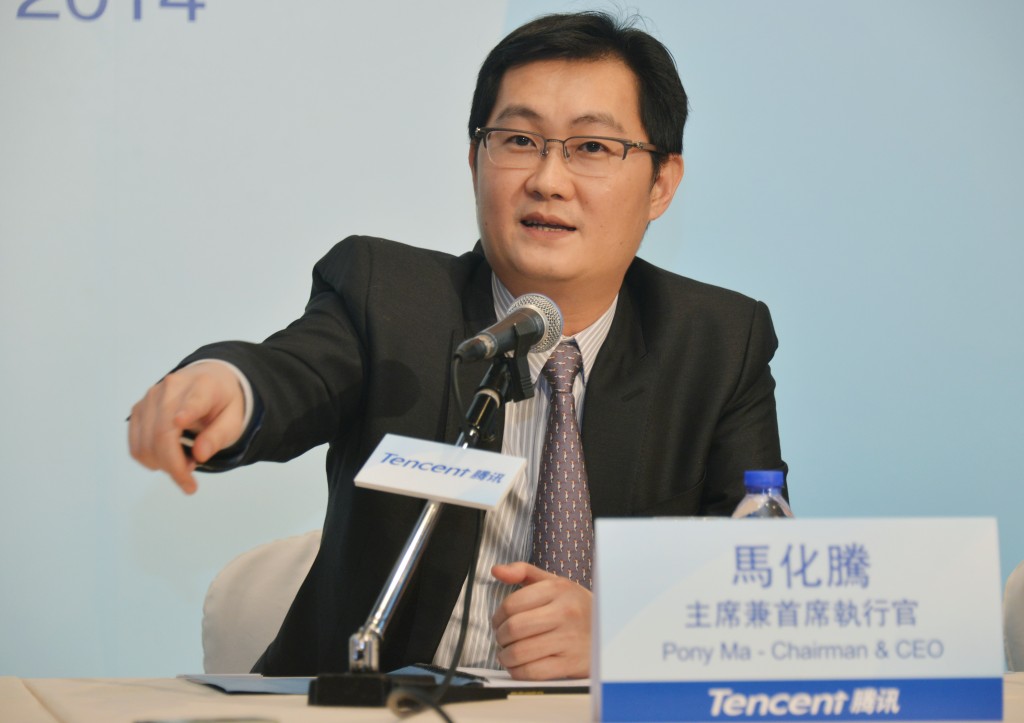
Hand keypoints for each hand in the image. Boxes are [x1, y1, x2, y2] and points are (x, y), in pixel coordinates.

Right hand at [128, 362, 245, 493]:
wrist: (207, 381)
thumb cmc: (221, 403)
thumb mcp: (234, 420)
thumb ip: (219, 436)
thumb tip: (200, 455)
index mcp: (203, 387)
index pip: (193, 401)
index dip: (186, 412)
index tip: (180, 421)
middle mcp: (171, 388)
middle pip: (162, 434)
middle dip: (174, 466)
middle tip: (190, 482)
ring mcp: (150, 398)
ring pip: (145, 444)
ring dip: (163, 465)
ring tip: (185, 463)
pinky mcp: (138, 409)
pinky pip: (136, 446)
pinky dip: (151, 460)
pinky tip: (169, 458)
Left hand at [490, 561, 590, 679]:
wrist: (609, 629)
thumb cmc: (575, 606)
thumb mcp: (554, 583)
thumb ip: (523, 572)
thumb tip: (496, 571)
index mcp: (558, 589)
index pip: (512, 604)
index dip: (497, 616)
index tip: (498, 622)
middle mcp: (565, 613)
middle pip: (514, 628)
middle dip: (500, 636)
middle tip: (501, 638)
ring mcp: (568, 640)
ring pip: (520, 652)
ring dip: (505, 656)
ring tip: (507, 653)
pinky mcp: (570, 664)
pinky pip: (532, 672)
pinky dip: (517, 672)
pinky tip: (519, 666)